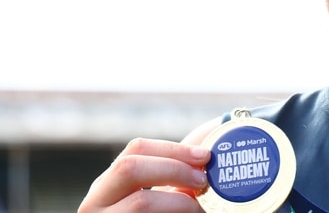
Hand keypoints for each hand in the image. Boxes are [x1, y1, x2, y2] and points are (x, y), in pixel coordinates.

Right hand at [78, 138, 210, 211]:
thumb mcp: (149, 200)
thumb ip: (168, 181)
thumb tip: (207, 160)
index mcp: (106, 186)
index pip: (135, 150)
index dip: (173, 149)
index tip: (205, 156)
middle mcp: (95, 204)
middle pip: (130, 169)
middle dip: (174, 169)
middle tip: (204, 181)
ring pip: (140, 202)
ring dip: (179, 202)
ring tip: (200, 209)